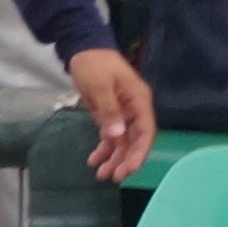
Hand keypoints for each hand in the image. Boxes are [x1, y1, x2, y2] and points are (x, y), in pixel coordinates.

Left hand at [67, 47, 155, 181]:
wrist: (82, 49)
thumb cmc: (94, 64)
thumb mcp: (100, 85)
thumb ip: (109, 111)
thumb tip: (118, 136)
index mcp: (139, 100)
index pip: (145, 132)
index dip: (139, 153)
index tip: (128, 170)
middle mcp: (135, 109)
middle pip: (135, 140)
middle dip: (126, 160)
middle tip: (112, 177)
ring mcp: (123, 113)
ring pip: (123, 142)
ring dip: (114, 158)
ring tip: (101, 175)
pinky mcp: (111, 115)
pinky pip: (111, 136)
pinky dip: (104, 149)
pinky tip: (94, 160)